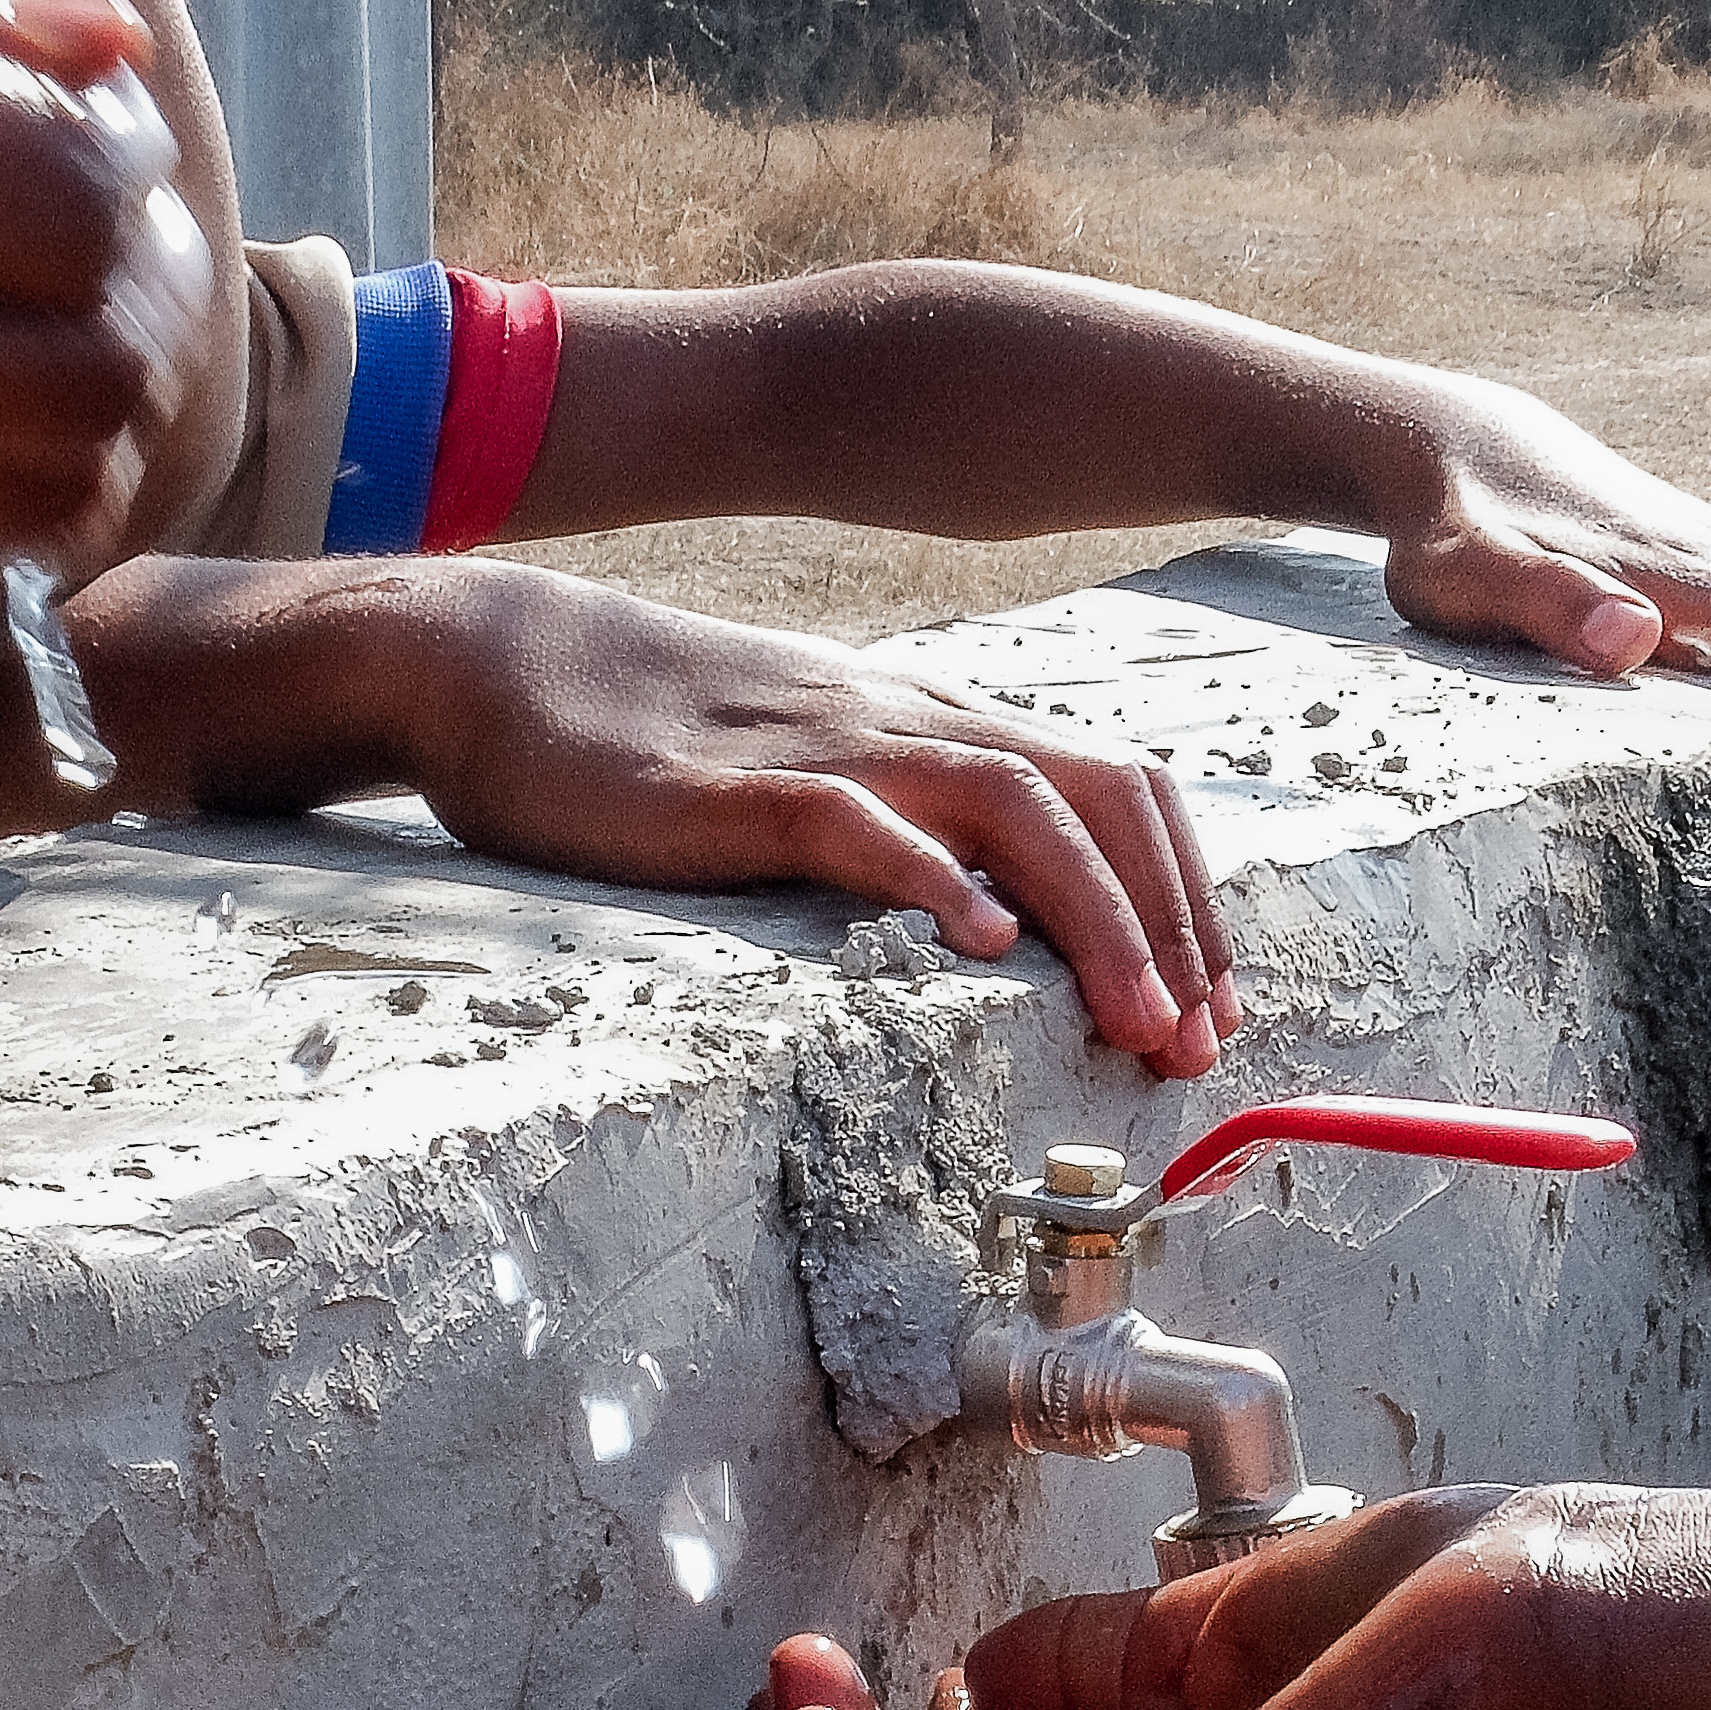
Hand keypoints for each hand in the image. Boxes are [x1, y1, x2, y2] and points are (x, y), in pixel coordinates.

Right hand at [366, 564, 1235, 1073]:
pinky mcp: (739, 791)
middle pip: (1100, 799)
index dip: (1185, 898)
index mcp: (936, 725)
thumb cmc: (650, 739)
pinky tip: (980, 944)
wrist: (498, 666)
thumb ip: (905, 822)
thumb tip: (999, 914)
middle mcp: (910, 724)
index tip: (1212, 1005)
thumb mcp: (811, 770)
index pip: (1116, 790)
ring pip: (1018, 809)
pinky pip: (859, 824)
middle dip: (1174, 926)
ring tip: (1133, 1021)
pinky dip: (934, 878)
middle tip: (1198, 1042)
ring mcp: (831, 749)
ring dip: (1097, 920)